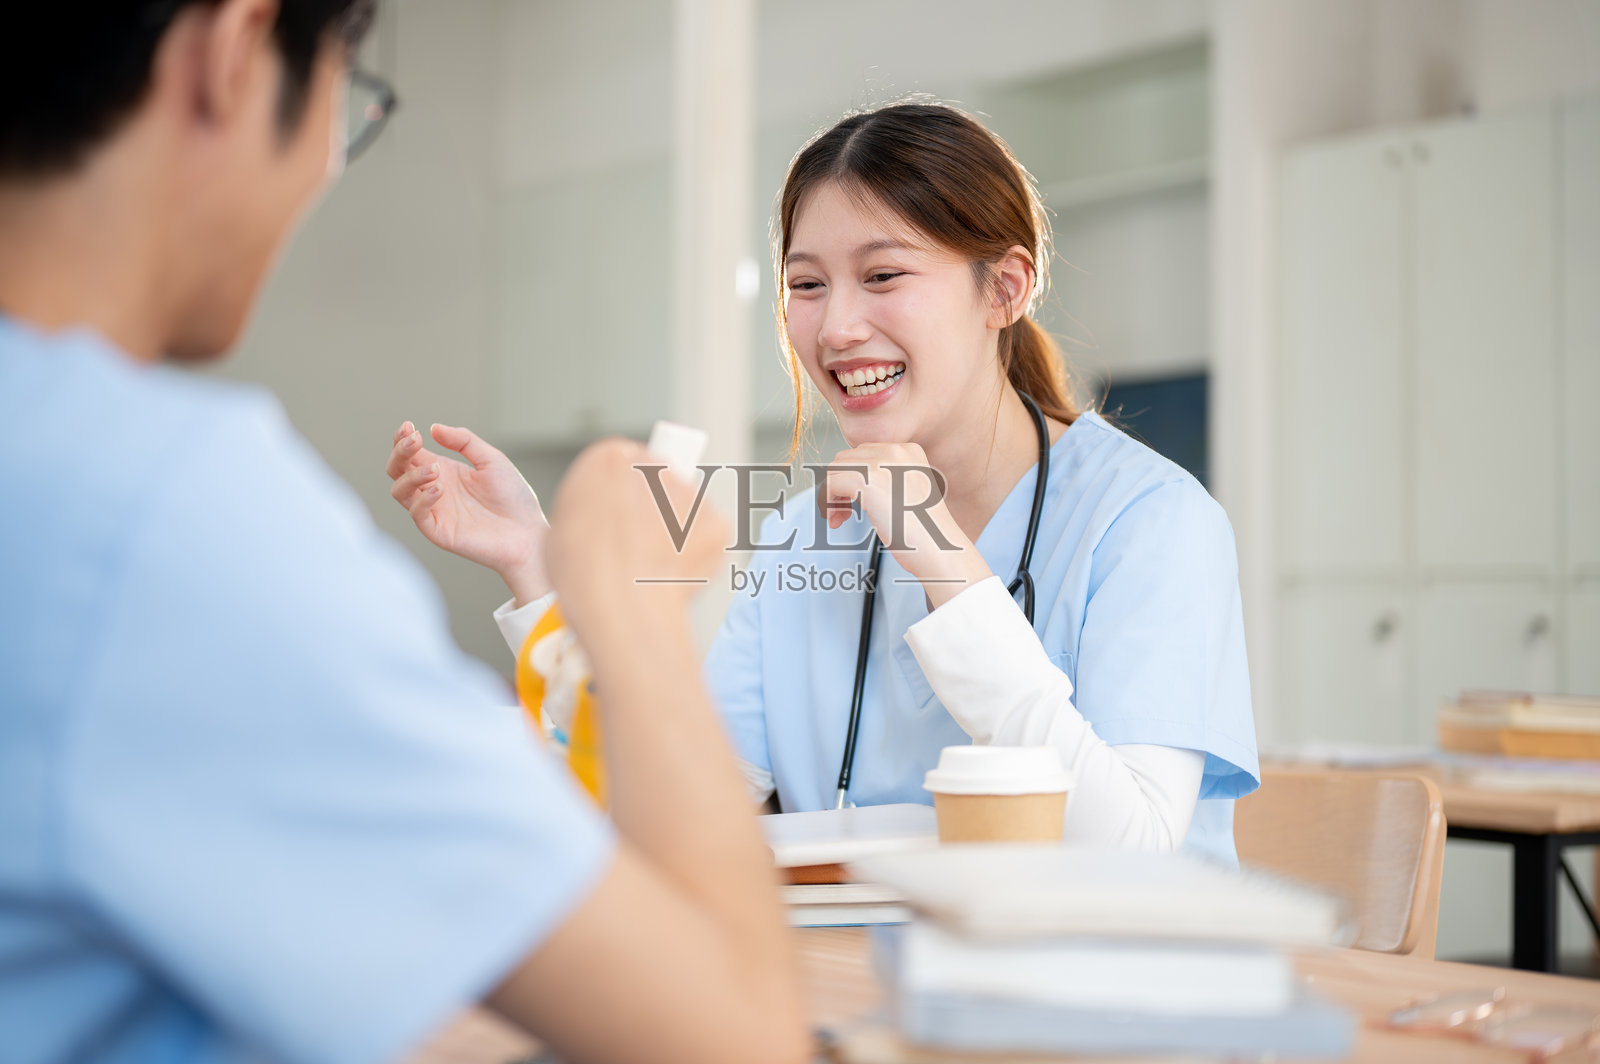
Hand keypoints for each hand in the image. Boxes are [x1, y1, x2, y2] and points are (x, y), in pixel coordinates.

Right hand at [385, 421, 550, 603]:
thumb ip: (464, 441)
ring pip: (400, 491)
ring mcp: (435, 511)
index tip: (410, 427)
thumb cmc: (513, 498)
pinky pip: (417, 514)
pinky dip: (422, 499)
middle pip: (397, 470)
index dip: (403, 439)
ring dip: (410, 475)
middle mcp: (434, 490)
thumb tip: (433, 428)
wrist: (528, 533)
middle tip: (413, 441)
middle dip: (399, 452)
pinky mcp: (439, 531)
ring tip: (434, 469)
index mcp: (444, 471)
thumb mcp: (491, 460)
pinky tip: (440, 488)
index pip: (411, 454)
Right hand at [546, 439, 726, 646]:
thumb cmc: (584, 574)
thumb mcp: (560, 532)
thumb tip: (592, 524)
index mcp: (609, 459)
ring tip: (651, 567)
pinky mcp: (716, 523)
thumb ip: (585, 513)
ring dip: (675, 531)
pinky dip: (699, 555)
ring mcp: (690, 494)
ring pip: (685, 508)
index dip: (620, 492)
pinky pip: (709, 535)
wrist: (621, 605)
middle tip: (636, 543)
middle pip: (657, 479)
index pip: (621, 462)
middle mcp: (653, 466)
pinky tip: (674, 575)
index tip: (619, 512)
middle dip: (652, 506)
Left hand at [821, 442, 991, 606]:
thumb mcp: (906, 493)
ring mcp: (882, 464)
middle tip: (843, 512)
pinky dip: (827, 502)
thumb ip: (884, 479)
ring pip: (836, 469)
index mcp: (908, 451)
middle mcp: (895, 451)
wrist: (940, 549)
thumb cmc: (926, 532)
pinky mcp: (868, 481)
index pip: (863, 453)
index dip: (852, 478)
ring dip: (831, 495)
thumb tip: (848, 478)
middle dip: (839, 485)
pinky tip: (836, 519)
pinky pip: (832, 483)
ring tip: (839, 517)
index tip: (852, 501)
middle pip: (846, 459)